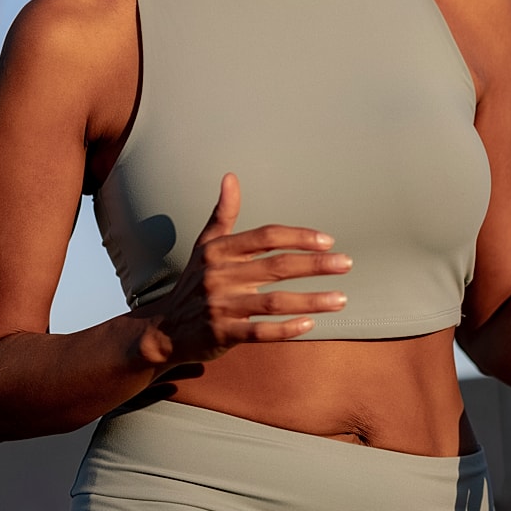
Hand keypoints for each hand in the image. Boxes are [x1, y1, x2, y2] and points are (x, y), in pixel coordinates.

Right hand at [140, 173, 351, 365]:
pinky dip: (285, 329)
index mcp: (219, 251)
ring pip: (273, 302)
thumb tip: (231, 176)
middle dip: (315, 265)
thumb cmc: (194, 282)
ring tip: (341, 299)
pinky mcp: (221, 334)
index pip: (265, 236)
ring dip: (311, 301)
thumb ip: (222, 213)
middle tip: (346, 263)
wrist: (163, 329)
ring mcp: (220, 306)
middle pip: (276, 267)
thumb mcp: (204, 245)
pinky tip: (310, 326)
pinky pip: (259, 332)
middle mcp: (220, 275)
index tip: (328, 240)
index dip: (298, 236)